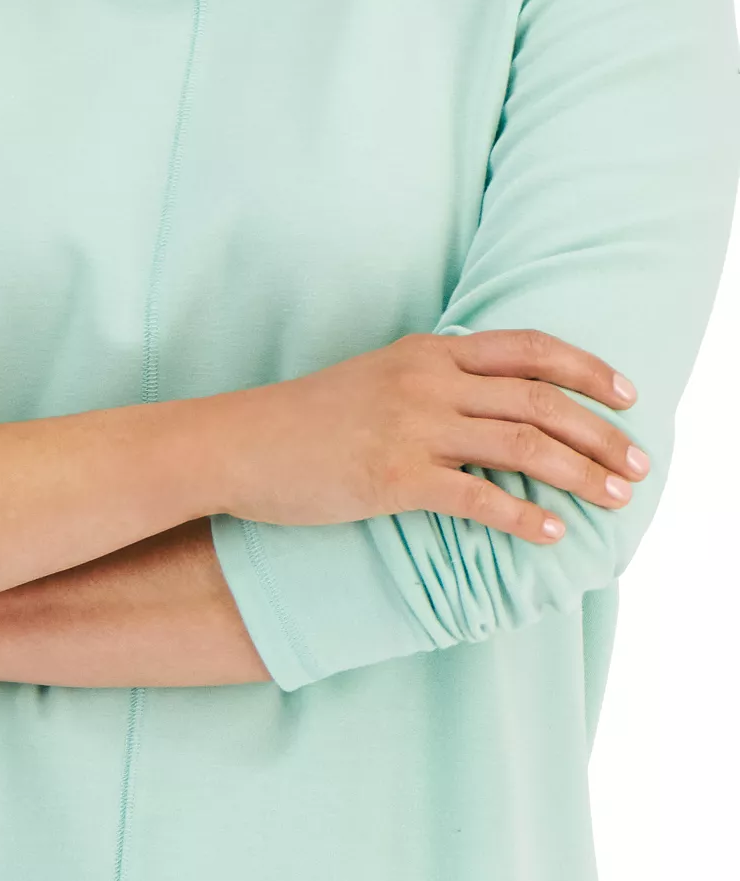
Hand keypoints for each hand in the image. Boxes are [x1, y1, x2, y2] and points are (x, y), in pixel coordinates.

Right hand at [217, 328, 648, 544]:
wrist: (242, 442)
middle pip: (538, 398)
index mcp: (427, 351)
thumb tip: (493, 400)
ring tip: (616, 497)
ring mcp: (411, 427)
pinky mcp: (394, 477)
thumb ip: (434, 378)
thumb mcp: (377, 376)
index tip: (627, 395)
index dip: (587, 368)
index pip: (527, 348)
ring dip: (580, 473)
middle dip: (600, 432)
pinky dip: (524, 515)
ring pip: (521, 444)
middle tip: (639, 464)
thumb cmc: (309, 416)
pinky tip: (553, 532)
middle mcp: (427, 381)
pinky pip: (478, 496)